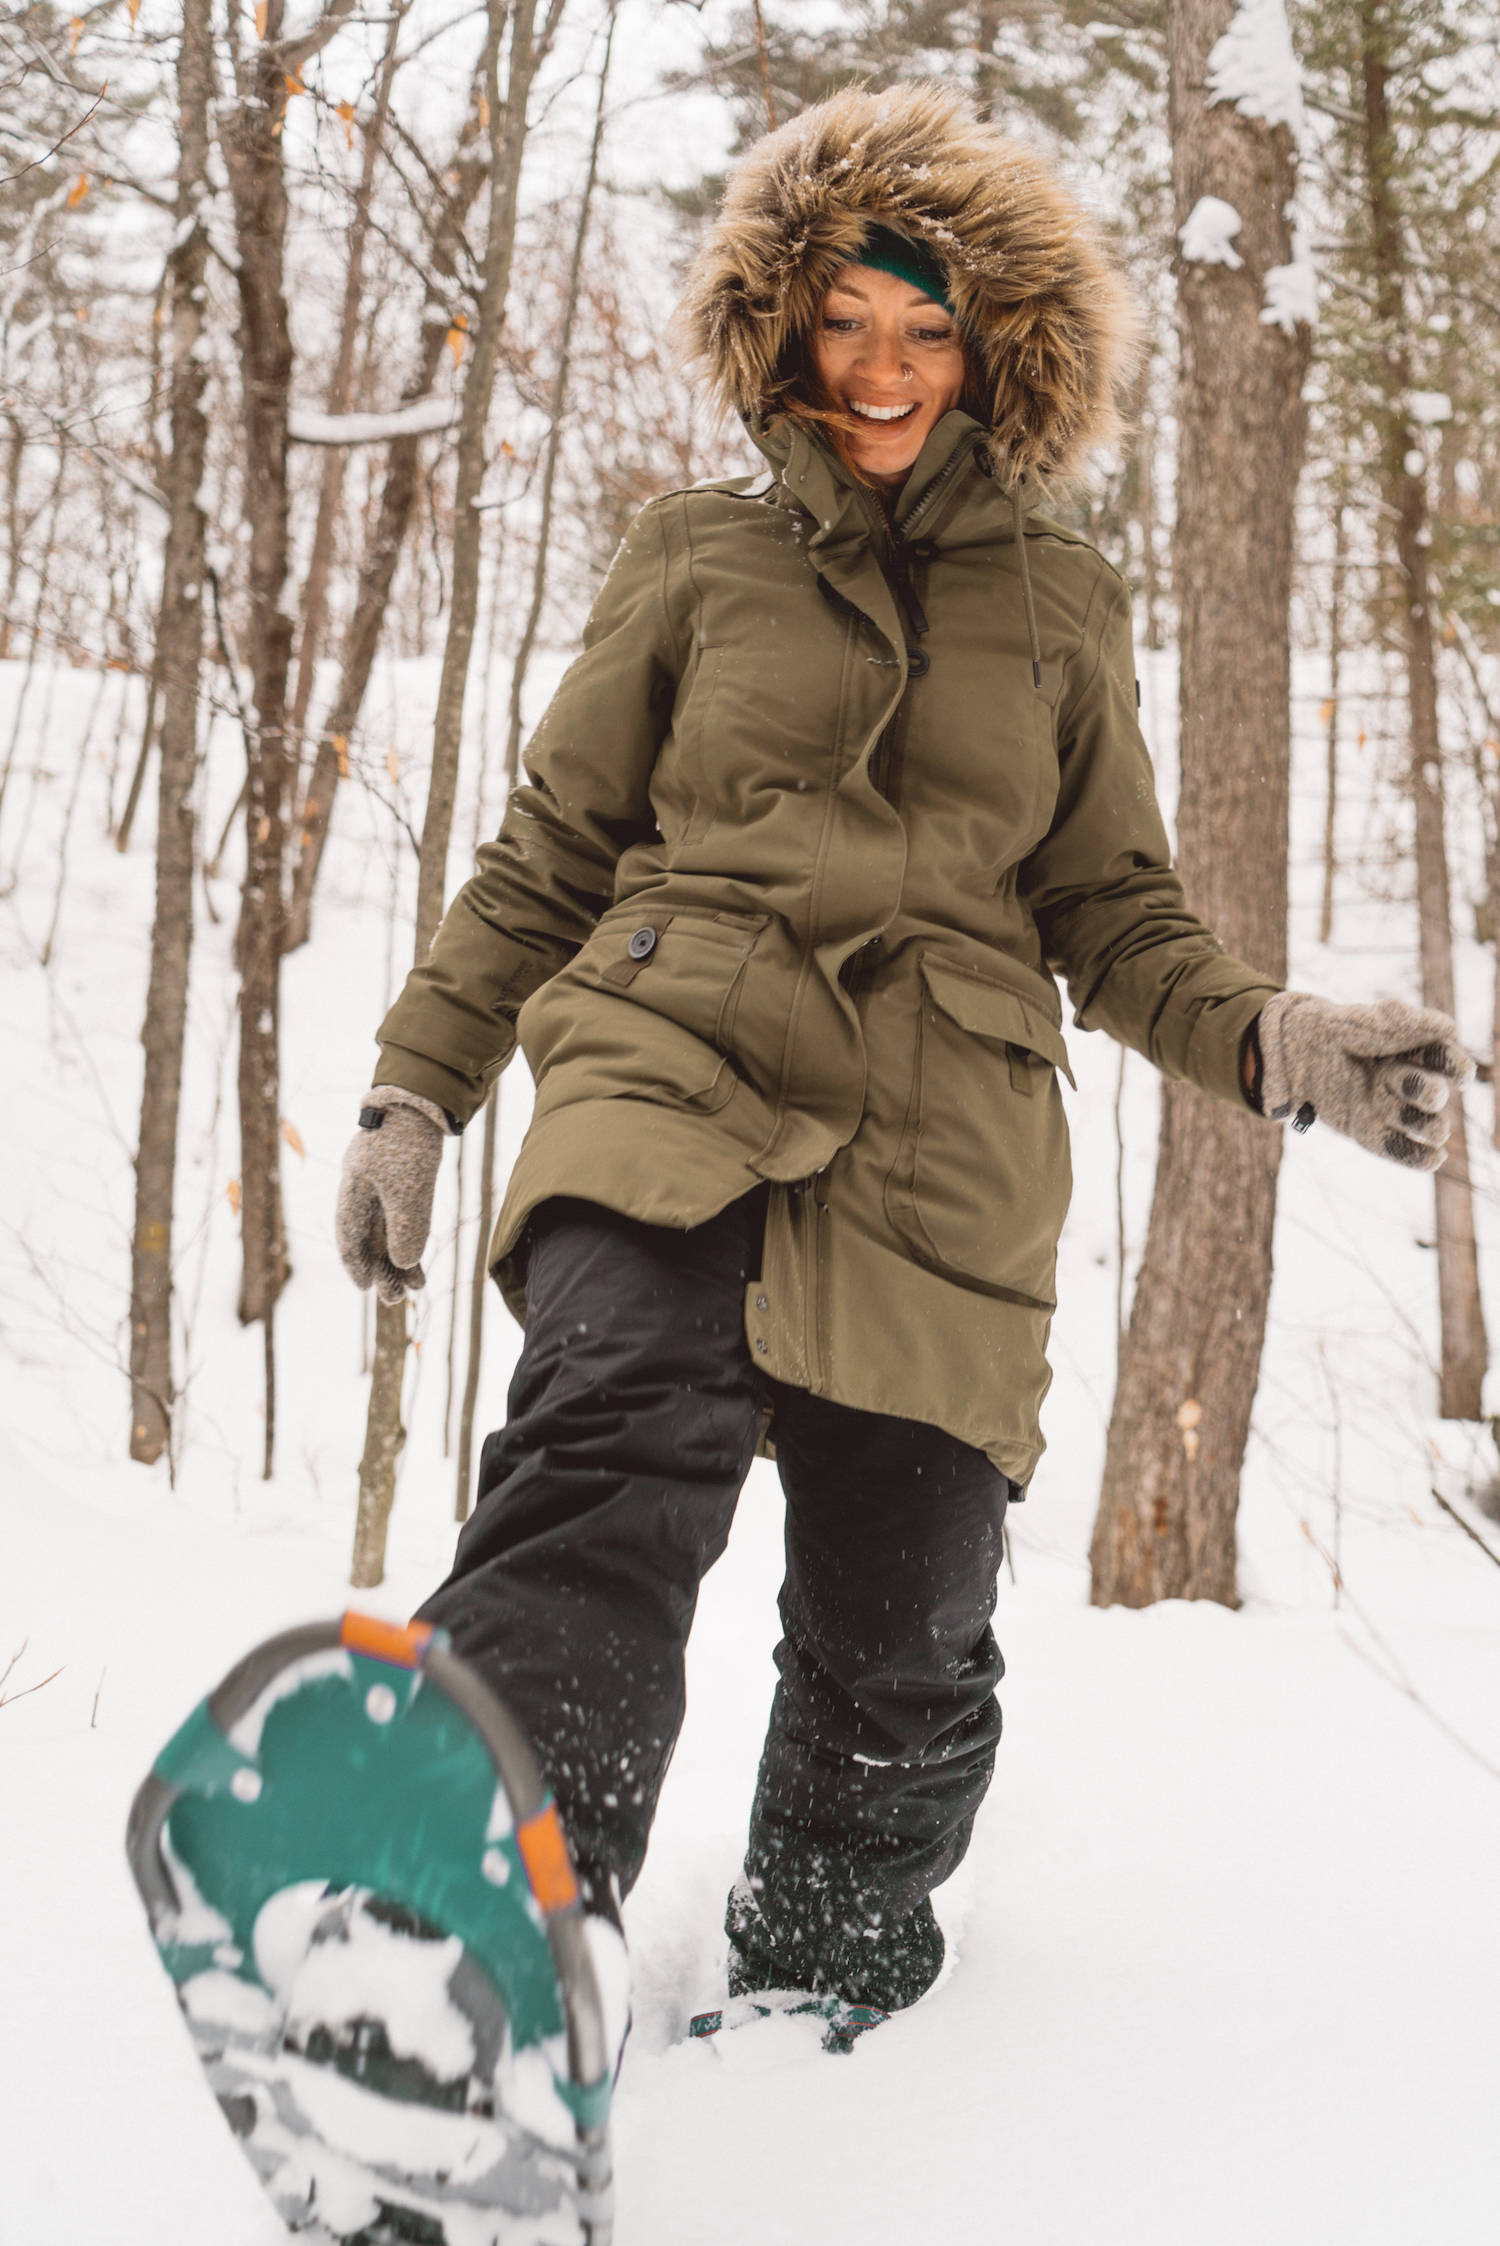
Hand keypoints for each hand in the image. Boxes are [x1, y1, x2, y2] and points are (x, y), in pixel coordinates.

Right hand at [335, 1088, 450, 1303]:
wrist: (425, 1100)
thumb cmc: (409, 1141)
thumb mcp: (409, 1189)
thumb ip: (405, 1227)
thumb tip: (404, 1264)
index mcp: (353, 1187)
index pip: (348, 1234)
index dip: (355, 1262)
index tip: (365, 1287)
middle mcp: (364, 1188)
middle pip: (368, 1236)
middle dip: (381, 1268)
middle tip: (395, 1300)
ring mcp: (383, 1182)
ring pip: (387, 1229)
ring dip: (399, 1258)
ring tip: (415, 1288)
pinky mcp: (403, 1177)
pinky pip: (403, 1215)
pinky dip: (411, 1237)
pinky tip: (421, 1260)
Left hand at [1256, 993, 1474, 1170]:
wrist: (1288, 1054)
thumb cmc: (1329, 1031)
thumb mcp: (1360, 1021)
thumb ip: (1401, 1024)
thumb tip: (1449, 1027)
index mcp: (1412, 1049)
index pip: (1446, 1060)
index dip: (1455, 1067)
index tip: (1458, 1073)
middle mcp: (1406, 1081)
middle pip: (1433, 1095)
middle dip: (1425, 1091)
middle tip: (1395, 1079)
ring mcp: (1388, 1108)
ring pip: (1423, 1125)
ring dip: (1423, 1124)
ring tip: (1416, 1119)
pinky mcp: (1368, 1132)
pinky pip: (1399, 1149)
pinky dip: (1418, 1156)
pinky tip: (1434, 1158)